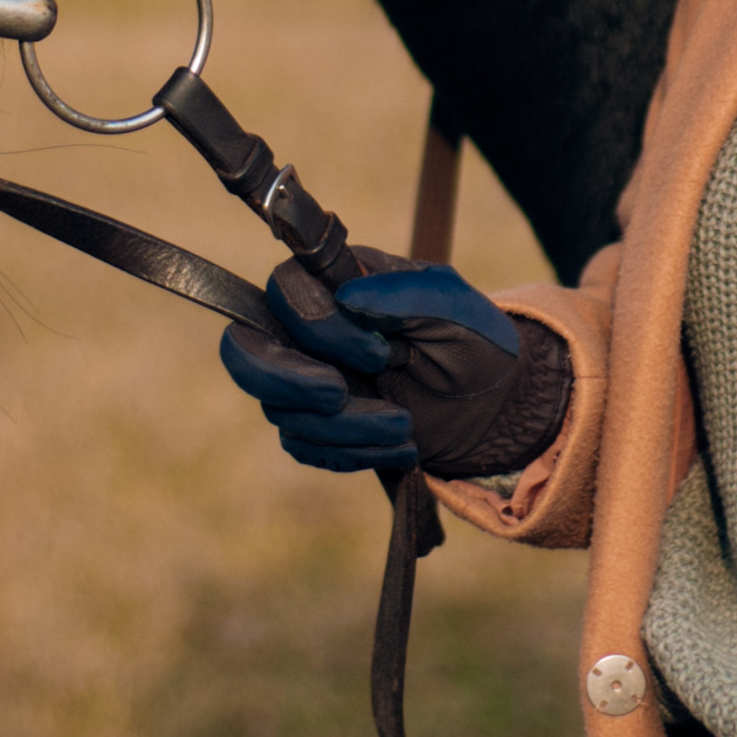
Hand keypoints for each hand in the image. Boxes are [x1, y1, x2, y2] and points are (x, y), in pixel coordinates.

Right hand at [219, 250, 565, 476]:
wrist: (493, 404)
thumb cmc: (472, 340)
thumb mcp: (454, 306)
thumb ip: (403, 292)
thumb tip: (347, 297)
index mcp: (334, 283)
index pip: (281, 290)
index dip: (316, 325)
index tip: (380, 351)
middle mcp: (305, 330)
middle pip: (243, 353)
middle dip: (287, 381)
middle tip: (339, 396)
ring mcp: (304, 382)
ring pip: (280, 411)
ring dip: (345, 428)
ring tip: (405, 427)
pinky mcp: (315, 427)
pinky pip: (304, 447)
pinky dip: (352, 453)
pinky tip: (399, 447)